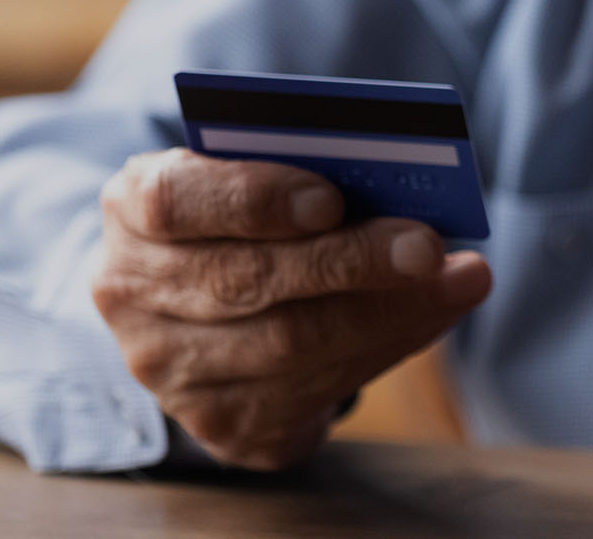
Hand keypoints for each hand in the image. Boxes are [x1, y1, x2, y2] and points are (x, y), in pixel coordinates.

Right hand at [92, 148, 490, 469]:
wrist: (194, 303)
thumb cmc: (237, 215)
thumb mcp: (242, 172)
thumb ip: (292, 168)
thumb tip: (389, 179)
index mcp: (132, 210)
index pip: (177, 201)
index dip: (256, 200)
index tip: (331, 199)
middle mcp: (134, 295)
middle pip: (248, 281)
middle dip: (351, 262)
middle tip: (429, 245)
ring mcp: (171, 371)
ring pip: (291, 345)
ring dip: (390, 311)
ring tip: (460, 279)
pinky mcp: (222, 423)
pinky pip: (316, 391)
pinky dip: (387, 346)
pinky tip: (434, 314)